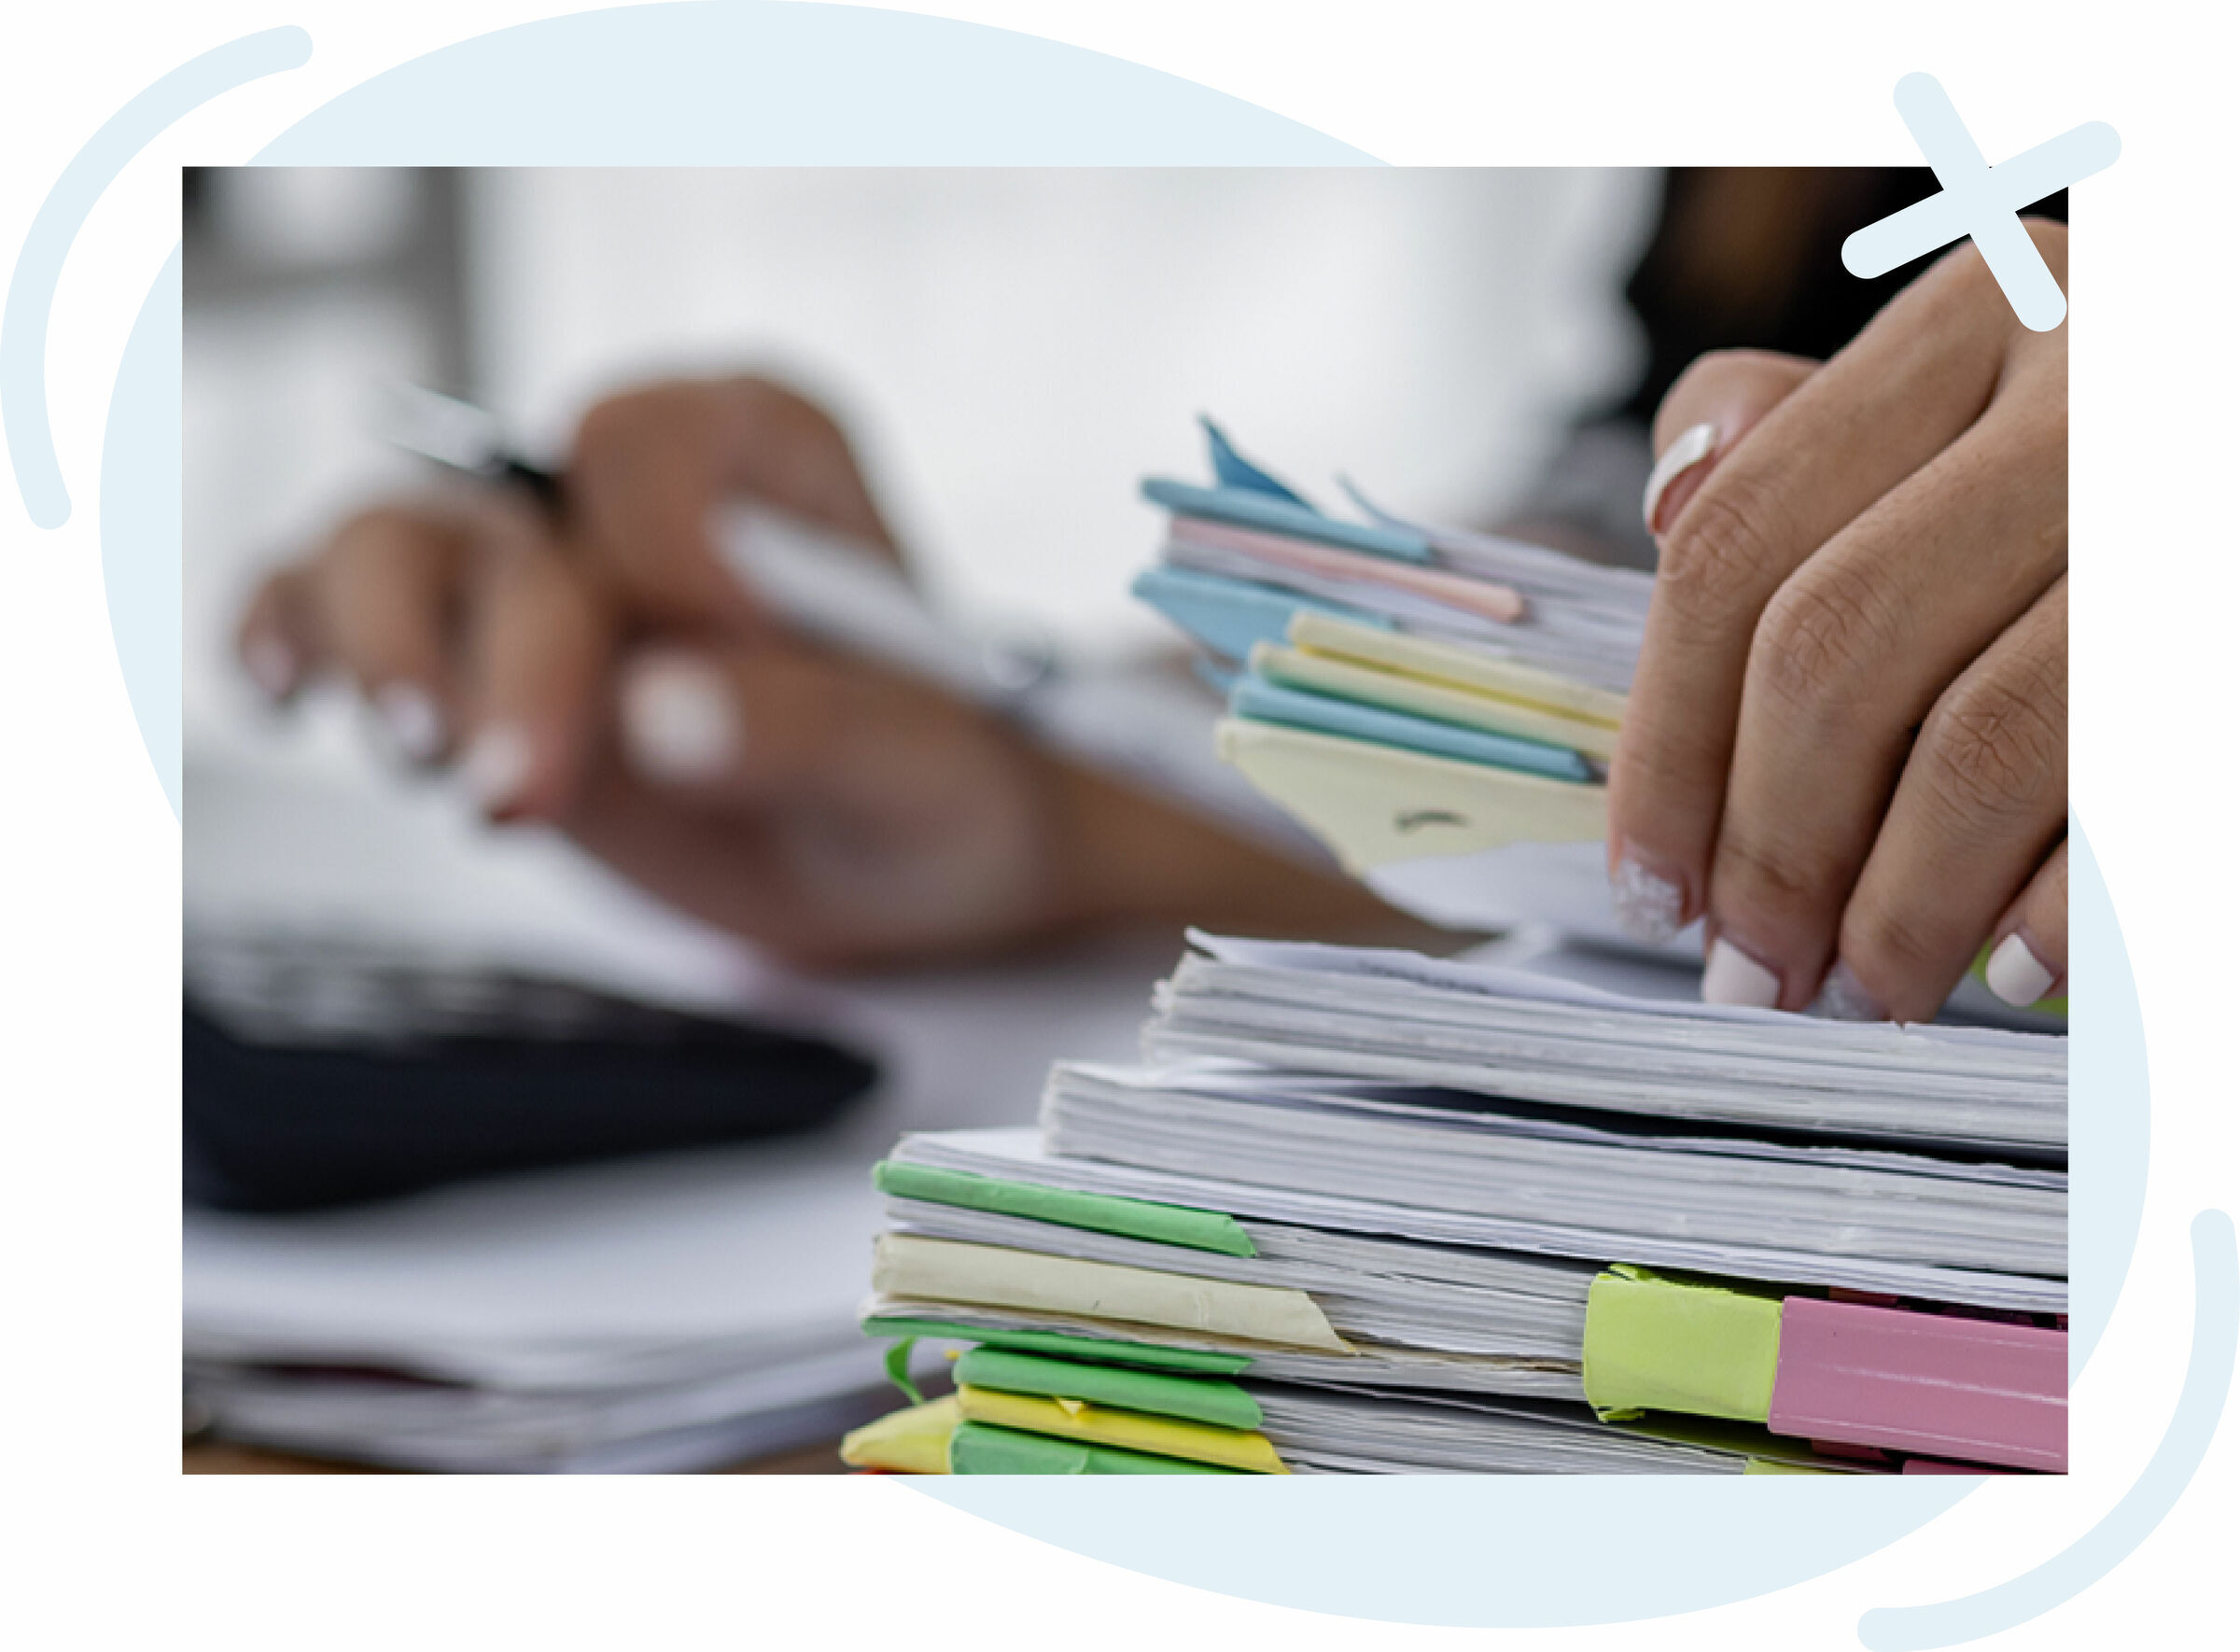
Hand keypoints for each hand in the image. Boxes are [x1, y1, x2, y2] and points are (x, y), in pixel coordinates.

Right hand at [239, 376, 1406, 969]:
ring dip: (386, 653)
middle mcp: (633, 489)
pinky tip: (290, 689)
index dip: (665, 558)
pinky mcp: (480, 663)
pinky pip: (340, 610)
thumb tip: (660, 712)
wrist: (915, 867)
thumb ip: (806, 730)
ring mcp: (543, 572)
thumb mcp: (919, 768)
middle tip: (522, 790)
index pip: (648, 451)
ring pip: (392, 551)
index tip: (730, 651)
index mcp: (762, 450)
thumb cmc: (942, 787)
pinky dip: (296, 638)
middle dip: (510, 660)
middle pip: (506, 521)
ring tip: (434, 762)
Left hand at [1608, 222, 2067, 1019]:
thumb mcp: (1969, 390)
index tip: (1649, 882)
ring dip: (1898, 909)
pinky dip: (2054, 909)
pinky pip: (2129, 799)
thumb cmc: (2112, 469)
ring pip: (1984, 743)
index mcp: (1979, 316)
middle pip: (1834, 647)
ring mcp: (2198, 506)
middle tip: (1751, 969)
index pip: (1737, 542)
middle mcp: (2100, 381)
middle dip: (1769, 846)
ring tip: (1864, 991)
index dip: (1666, 740)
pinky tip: (2009, 971)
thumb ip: (1799, 435)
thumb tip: (1667, 504)